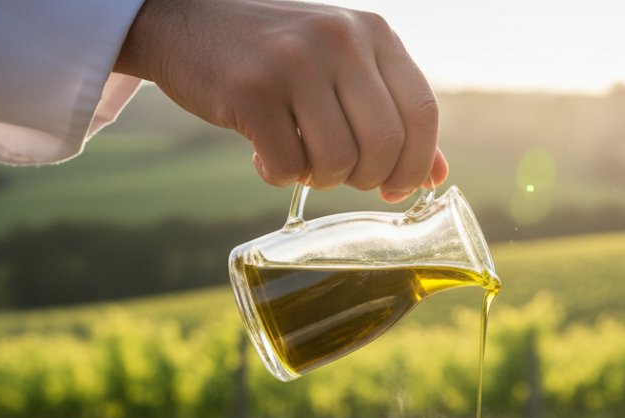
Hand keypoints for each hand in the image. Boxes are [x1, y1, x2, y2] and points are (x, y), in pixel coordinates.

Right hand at [115, 0, 448, 201]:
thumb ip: (390, 113)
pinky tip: (264, 154)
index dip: (417, 164)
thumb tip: (438, 176)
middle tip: (341, 177)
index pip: (423, 112)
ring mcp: (295, 62)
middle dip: (367, 178)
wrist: (186, 21)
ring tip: (300, 159)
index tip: (396, 189)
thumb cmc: (276, 55)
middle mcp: (340, 40)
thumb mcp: (343, 67)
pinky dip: (280, 176)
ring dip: (321, 179)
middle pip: (385, 143)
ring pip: (337, 160)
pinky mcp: (251, 91)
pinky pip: (288, 167)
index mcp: (373, 32)